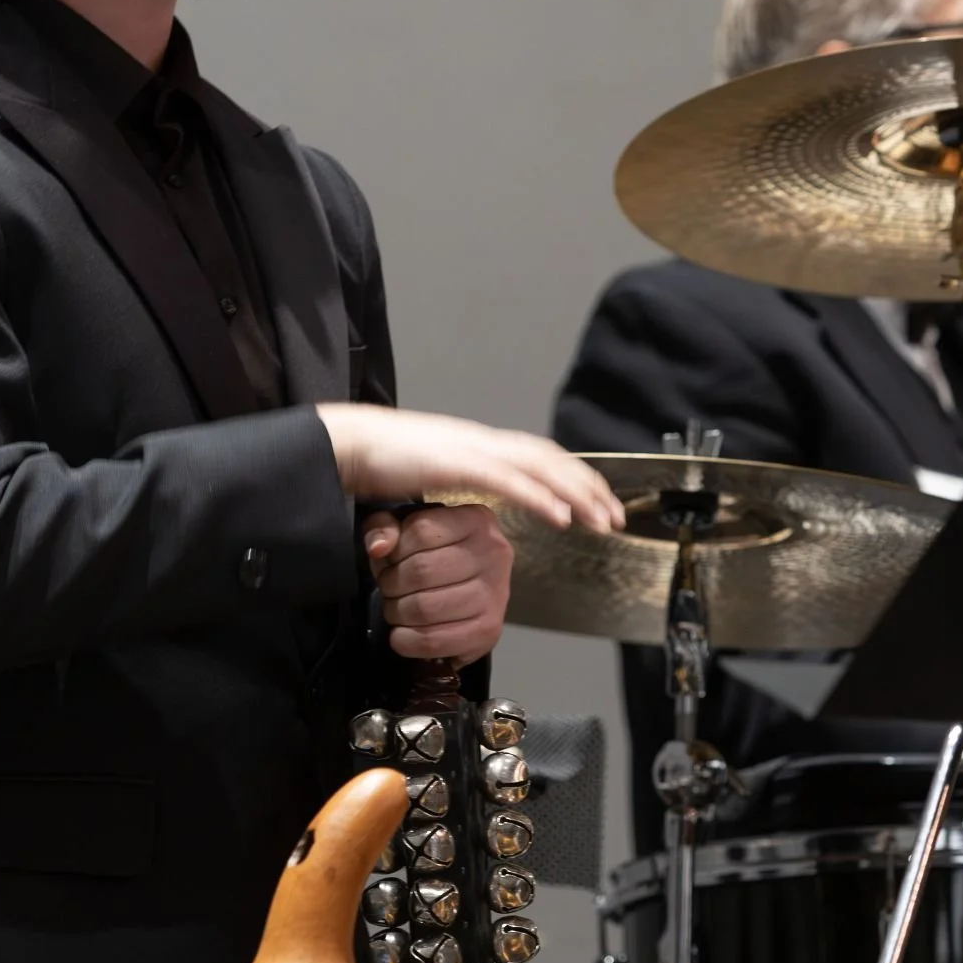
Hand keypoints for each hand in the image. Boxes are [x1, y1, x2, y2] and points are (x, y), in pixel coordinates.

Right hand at [314, 405, 623, 534]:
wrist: (345, 445)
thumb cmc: (378, 465)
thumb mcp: (429, 479)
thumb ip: (457, 489)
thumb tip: (475, 509)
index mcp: (479, 446)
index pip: (540, 456)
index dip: (574, 477)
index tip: (598, 503)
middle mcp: (483, 442)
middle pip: (552, 459)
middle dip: (590, 487)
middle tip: (617, 517)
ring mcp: (472, 450)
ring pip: (541, 468)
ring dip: (577, 494)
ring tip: (603, 520)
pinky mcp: (457, 463)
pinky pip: (509, 482)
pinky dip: (540, 498)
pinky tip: (563, 518)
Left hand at [362, 503, 513, 662]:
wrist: (469, 591)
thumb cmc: (433, 555)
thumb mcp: (405, 529)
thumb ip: (383, 526)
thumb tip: (378, 548)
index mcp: (476, 520)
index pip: (420, 531)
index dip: (394, 550)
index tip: (391, 560)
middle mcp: (493, 554)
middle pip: (421, 571)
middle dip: (391, 584)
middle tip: (390, 589)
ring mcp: (495, 595)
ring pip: (424, 609)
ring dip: (397, 613)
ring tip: (399, 609)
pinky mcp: (488, 631)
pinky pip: (433, 641)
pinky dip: (406, 641)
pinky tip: (404, 633)